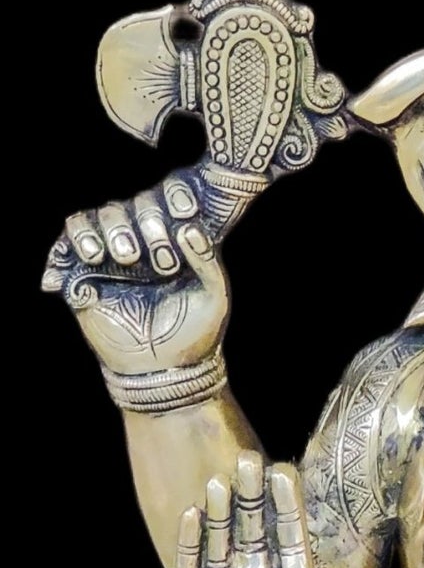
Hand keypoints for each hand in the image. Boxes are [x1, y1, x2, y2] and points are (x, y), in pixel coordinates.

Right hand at [41, 173, 228, 375]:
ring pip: (91, 220)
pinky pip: (65, 250)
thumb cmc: (197, 331)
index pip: (161, 202)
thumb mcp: (213, 294)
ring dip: (100, 231)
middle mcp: (139, 244)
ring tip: (115, 257)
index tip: (183, 215)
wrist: (166, 368)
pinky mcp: (83, 277)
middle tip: (140, 257)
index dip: (171, 199)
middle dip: (133, 225)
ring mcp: (109, 259)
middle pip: (124, 207)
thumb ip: (206, 259)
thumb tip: (189, 228)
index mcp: (171, 242)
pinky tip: (88, 261)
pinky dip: (66, 250)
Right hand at [170, 457, 328, 567]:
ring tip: (220, 480)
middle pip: (256, 534)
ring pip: (222, 545)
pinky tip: (193, 516)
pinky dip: (191, 545)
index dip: (288, 508)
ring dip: (221, 514)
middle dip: (253, 498)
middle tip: (250, 458)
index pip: (292, 542)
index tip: (287, 472)